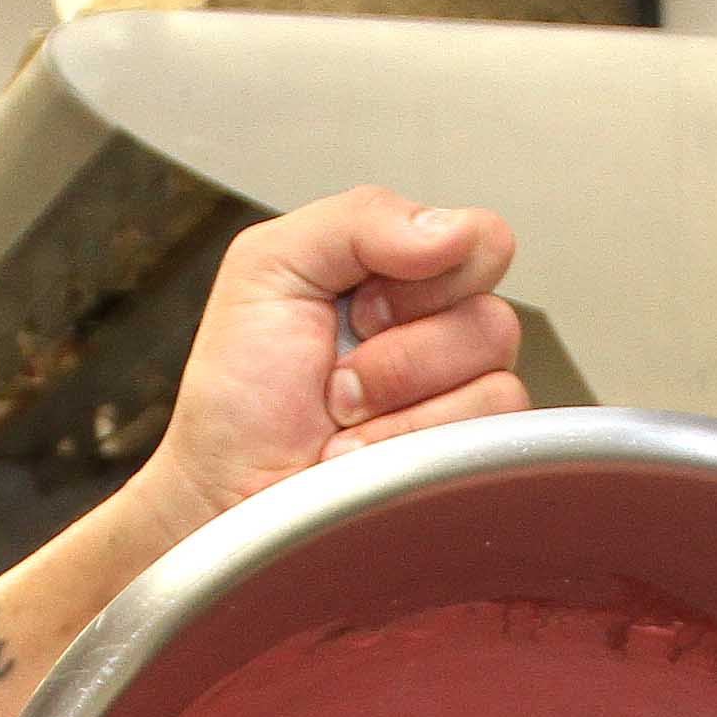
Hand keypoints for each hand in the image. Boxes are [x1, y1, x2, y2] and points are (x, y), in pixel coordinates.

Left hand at [118, 186, 526, 548]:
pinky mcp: (467, 467)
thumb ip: (358, 219)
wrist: (222, 497)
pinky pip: (487, 436)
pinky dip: (405, 445)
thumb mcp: (268, 269)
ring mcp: (461, 405)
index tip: (353, 308)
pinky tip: (362, 460)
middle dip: (397, 350)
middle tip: (333, 377)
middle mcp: (442, 337)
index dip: (422, 272)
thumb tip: (451, 229)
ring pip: (493, 376)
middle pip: (490, 313)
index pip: (478, 240)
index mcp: (402, 278)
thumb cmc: (238, 399)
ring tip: (341, 424)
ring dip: (395, 403)